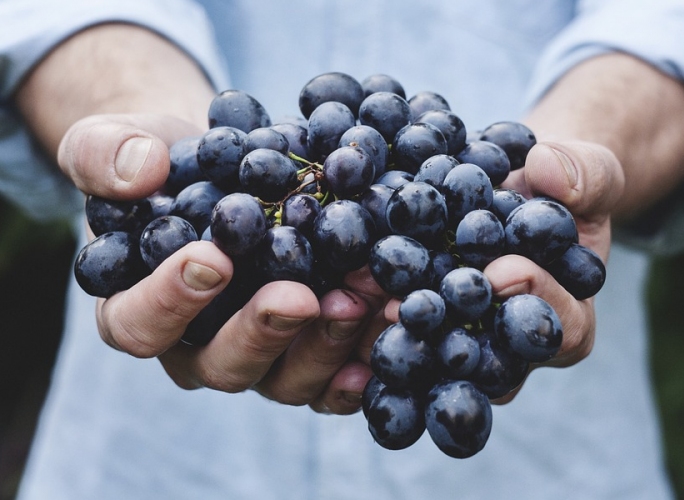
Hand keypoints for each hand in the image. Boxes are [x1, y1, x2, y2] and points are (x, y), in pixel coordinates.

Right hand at [60, 113, 383, 414]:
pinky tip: (390, 327)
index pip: (139, 324)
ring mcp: (259, 356)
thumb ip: (105, 154)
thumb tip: (139, 172)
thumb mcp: (116, 142)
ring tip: (362, 298)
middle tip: (299, 297)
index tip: (211, 258)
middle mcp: (198, 347)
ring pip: (286, 378)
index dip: (169, 301)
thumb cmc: (164, 164)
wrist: (225, 169)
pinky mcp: (307, 351)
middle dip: (263, 332)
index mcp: (138, 309)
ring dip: (326, 344)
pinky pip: (334, 377)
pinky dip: (363, 360)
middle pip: (222, 365)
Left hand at [379, 139, 624, 402]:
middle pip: (487, 358)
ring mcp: (464, 340)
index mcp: (567, 319)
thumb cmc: (561, 188)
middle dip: (450, 330)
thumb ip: (584, 174)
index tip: (501, 270)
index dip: (535, 300)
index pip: (561, 328)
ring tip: (364, 297)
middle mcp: (512, 347)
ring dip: (398, 329)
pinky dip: (369, 310)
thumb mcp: (589, 172)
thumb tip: (546, 170)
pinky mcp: (424, 325)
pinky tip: (340, 289)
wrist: (518, 189)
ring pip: (435, 354)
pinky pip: (399, 328)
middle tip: (410, 305)